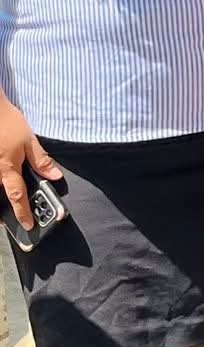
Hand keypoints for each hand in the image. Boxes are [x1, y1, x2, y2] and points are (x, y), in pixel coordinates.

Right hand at [0, 96, 60, 229]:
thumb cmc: (6, 121)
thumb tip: (55, 176)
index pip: (17, 196)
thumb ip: (41, 160)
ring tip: (7, 211)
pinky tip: (3, 184)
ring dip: (1, 197)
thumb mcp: (28, 139)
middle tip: (13, 221)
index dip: (23, 213)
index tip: (27, 225)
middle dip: (6, 211)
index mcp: (7, 168)